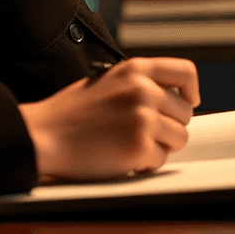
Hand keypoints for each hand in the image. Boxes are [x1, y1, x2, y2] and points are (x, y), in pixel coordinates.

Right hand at [18, 57, 200, 182]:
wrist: (44, 136)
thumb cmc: (71, 113)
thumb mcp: (106, 81)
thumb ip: (139, 84)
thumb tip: (172, 99)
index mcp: (135, 69)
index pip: (185, 72)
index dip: (190, 91)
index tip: (186, 103)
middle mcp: (143, 89)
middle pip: (185, 114)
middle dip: (169, 127)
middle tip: (139, 132)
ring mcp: (143, 118)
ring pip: (179, 139)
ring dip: (158, 146)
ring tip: (127, 142)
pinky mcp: (139, 146)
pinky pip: (160, 160)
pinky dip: (144, 163)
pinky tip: (120, 156)